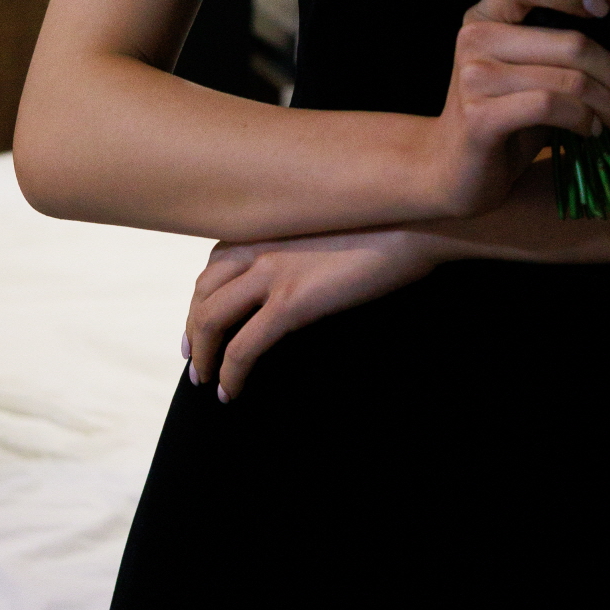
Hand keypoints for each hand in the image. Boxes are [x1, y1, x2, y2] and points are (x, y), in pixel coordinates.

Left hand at [185, 226, 443, 399]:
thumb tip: (309, 270)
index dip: (202, 296)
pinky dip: (230, 373)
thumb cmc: (391, 219)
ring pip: (211, 320)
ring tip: (205, 379)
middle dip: (193, 327)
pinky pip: (243, 347)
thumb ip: (308, 243)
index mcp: (270, 224)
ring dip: (202, 354)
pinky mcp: (291, 302)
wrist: (417, 218)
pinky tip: (231, 392)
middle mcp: (260, 243)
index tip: (200, 320)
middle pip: (203, 291)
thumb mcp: (333, 223)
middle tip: (194, 357)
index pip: (215, 262)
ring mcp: (272, 272)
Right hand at [421, 0, 609, 219]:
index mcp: (487, 14)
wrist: (455, 170)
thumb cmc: (506, 112)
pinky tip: (594, 132)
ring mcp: (473, 77)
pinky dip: (584, 121)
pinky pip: (550, 107)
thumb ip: (572, 18)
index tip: (606, 11)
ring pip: (569, 81)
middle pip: (571, 43)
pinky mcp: (480, 117)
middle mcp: (475, 37)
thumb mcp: (540, 62)